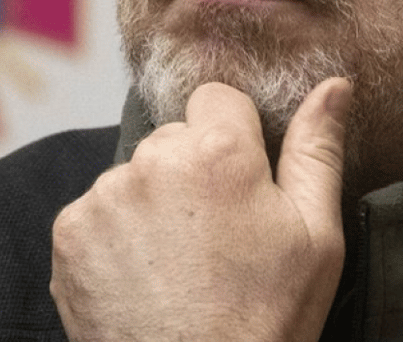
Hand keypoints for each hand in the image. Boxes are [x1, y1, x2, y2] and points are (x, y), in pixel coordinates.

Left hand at [51, 77, 352, 341]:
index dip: (233, 141)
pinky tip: (144, 278)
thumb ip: (317, 149)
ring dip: (152, 204)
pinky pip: (96, 212)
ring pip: (134, 176)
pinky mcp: (69, 234)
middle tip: (215, 237)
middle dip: (192, 172)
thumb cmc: (265, 320)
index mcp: (219, 153)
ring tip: (178, 265)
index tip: (242, 186)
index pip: (217, 99)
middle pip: (173, 139)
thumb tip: (333, 85)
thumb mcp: (317, 237)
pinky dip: (115, 237)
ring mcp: (103, 198)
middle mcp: (152, 161)